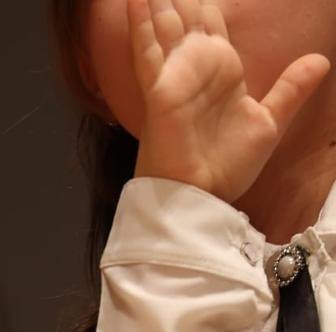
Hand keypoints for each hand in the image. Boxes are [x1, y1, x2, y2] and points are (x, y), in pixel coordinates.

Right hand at [129, 0, 329, 201]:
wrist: (202, 194)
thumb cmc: (227, 165)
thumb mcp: (269, 121)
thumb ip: (290, 89)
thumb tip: (320, 60)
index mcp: (221, 70)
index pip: (210, 22)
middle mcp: (195, 67)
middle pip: (184, 15)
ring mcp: (174, 75)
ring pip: (162, 23)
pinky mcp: (159, 89)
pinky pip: (145, 50)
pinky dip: (138, 24)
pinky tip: (133, 0)